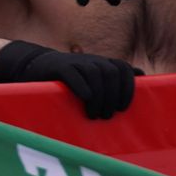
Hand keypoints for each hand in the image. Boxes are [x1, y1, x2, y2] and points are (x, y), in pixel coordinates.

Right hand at [0, 40, 140, 119]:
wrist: (36, 67)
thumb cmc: (67, 80)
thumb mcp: (90, 78)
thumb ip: (111, 81)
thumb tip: (139, 81)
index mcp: (101, 63)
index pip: (123, 69)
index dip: (127, 87)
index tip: (122, 107)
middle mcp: (91, 60)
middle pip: (111, 73)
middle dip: (112, 96)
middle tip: (106, 115)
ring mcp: (75, 62)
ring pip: (95, 74)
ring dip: (99, 97)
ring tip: (93, 114)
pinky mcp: (59, 67)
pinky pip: (74, 74)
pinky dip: (82, 86)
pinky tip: (85, 98)